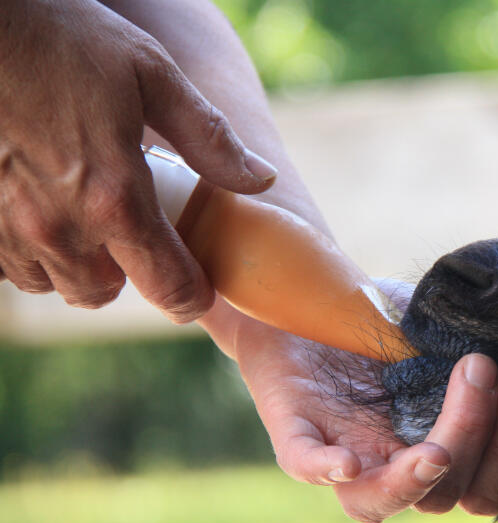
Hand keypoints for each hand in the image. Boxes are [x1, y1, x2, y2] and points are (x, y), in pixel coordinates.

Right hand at [0, 0, 275, 320]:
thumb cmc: (58, 39)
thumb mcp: (150, 74)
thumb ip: (208, 137)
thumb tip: (262, 179)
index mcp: (115, 199)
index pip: (168, 287)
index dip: (191, 296)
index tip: (197, 287)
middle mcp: (59, 228)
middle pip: (102, 294)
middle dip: (125, 274)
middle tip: (129, 229)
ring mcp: (6, 230)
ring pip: (52, 283)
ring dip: (73, 263)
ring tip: (81, 213)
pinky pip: (9, 266)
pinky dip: (28, 249)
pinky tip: (37, 206)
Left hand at [205, 299, 497, 522]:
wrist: (307, 297)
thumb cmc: (383, 321)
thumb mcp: (439, 331)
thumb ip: (477, 345)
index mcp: (436, 447)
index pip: (485, 484)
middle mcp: (393, 464)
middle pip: (446, 493)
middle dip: (477, 439)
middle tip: (483, 370)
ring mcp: (343, 454)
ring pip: (378, 500)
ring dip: (413, 480)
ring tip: (438, 450)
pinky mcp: (294, 431)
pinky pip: (304, 464)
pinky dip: (325, 468)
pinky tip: (347, 462)